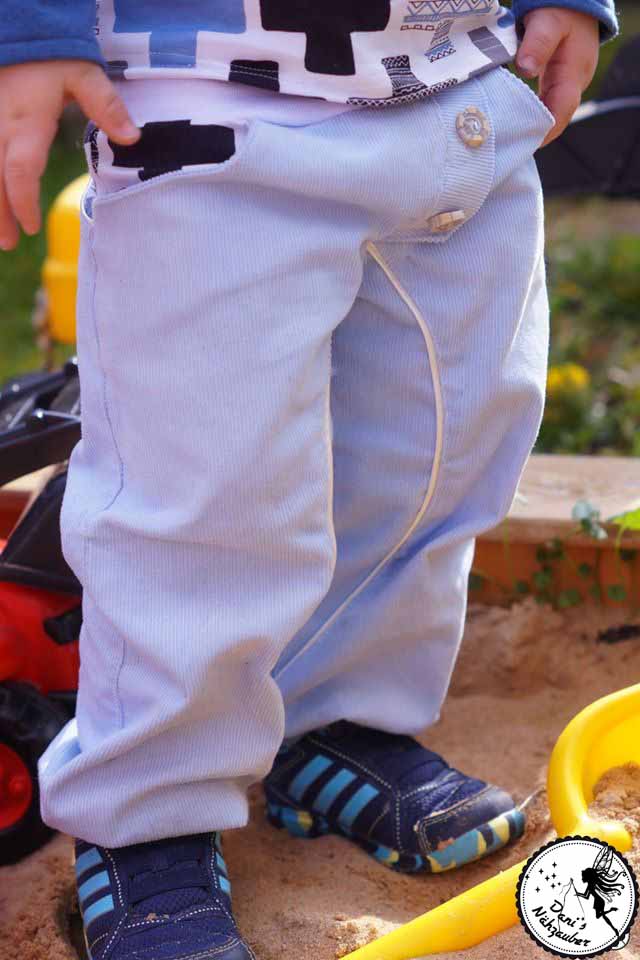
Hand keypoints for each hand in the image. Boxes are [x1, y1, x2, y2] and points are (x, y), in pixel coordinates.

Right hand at [0, 59, 139, 250]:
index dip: (23, 201)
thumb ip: (106, 106)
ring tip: (0, 236)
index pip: (20, 169)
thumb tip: (133, 138)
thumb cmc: (49, 55)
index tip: (31, 226)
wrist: (15, 27)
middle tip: (9, 242)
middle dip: (0, 213)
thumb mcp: (82, 73)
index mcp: (25, 122)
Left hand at [515, 7, 599, 146]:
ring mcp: (566, 85)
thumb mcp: (548, 22)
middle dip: (533, 134)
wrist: (573, 1)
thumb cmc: (561, 10)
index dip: (543, 132)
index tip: (522, 144)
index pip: (561, 112)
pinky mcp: (557, 83)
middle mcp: (573, 85)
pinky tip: (510, 121)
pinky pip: (545, 106)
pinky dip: (529, 114)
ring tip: (505, 138)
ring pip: (549, 114)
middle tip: (506, 147)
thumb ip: (537, 44)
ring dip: (529, 126)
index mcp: (574, 75)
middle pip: (555, 119)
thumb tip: (525, 69)